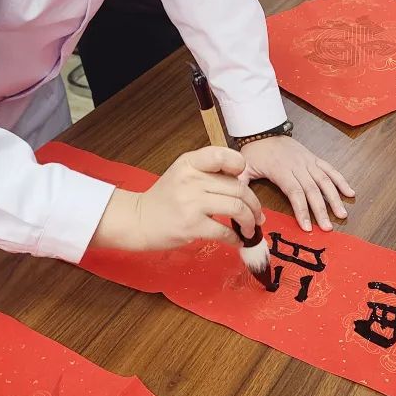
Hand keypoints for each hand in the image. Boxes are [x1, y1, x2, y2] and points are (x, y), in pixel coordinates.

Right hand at [91, 146, 263, 251]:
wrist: (138, 220)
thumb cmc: (165, 197)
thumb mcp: (183, 173)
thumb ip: (209, 172)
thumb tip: (243, 184)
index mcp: (190, 162)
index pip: (222, 155)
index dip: (239, 165)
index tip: (244, 179)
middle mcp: (192, 179)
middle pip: (237, 187)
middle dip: (254, 203)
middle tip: (257, 215)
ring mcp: (191, 202)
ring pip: (236, 207)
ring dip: (249, 221)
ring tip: (249, 229)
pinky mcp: (192, 226)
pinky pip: (224, 230)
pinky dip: (235, 237)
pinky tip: (236, 240)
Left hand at [238, 136, 354, 231]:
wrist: (264, 129)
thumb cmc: (254, 152)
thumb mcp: (244, 168)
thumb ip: (242, 185)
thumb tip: (240, 207)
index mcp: (280, 170)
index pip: (294, 192)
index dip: (302, 209)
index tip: (307, 227)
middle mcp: (297, 166)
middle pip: (312, 189)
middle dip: (321, 210)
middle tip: (327, 228)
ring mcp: (308, 161)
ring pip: (324, 180)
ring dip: (335, 197)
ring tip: (342, 214)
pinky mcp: (313, 158)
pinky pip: (330, 169)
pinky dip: (341, 180)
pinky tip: (350, 193)